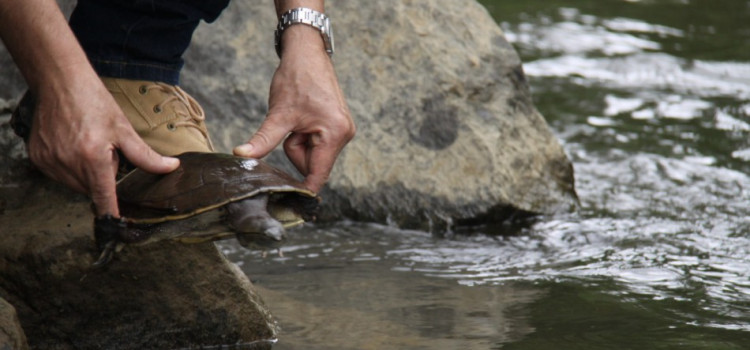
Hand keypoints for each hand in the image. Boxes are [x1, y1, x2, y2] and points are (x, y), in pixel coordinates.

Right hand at [0, 0, 178, 217]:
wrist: (60, 82)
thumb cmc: (94, 102)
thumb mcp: (124, 129)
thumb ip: (146, 156)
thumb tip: (171, 168)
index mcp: (93, 159)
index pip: (104, 198)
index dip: (114, 214)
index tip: (121, 227)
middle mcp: (68, 164)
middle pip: (92, 190)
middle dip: (103, 179)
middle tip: (105, 152)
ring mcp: (49, 162)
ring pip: (75, 185)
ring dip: (86, 174)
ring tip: (88, 145)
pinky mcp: (38, 158)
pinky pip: (59, 175)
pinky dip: (69, 168)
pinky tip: (73, 146)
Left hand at [234, 25, 354, 192]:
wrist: (306, 54)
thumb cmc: (297, 79)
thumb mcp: (278, 114)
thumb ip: (263, 140)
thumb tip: (241, 156)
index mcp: (334, 134)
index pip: (318, 175)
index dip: (302, 189)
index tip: (288, 204)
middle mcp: (344, 135)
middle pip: (312, 165)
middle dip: (295, 150)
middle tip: (290, 126)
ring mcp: (342, 131)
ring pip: (312, 154)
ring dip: (298, 142)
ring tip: (297, 118)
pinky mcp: (336, 126)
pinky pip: (315, 144)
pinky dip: (303, 136)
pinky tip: (302, 118)